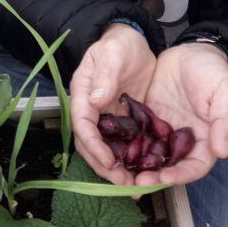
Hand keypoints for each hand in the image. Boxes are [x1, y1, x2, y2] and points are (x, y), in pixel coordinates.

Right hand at [70, 23, 156, 184]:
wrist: (132, 40)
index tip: (109, 161)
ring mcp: (107, 118)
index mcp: (83, 95)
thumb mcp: (112, 54)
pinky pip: (125, 145)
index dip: (94, 146)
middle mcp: (92, 110)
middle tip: (124, 184)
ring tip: (134, 186)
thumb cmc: (118, 44)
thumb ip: (105, 76)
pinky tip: (145, 173)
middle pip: (92, 145)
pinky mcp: (124, 121)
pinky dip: (132, 160)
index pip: (82, 125)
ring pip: (108, 149)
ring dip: (118, 169)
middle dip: (105, 167)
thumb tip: (96, 101)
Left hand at [132, 42, 227, 186]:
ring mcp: (162, 130)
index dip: (180, 176)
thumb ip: (224, 122)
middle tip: (135, 181)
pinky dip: (124, 144)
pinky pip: (134, 134)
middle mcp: (182, 140)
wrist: (191, 51)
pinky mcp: (146, 117)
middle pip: (168, 167)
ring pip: (148, 154)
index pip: (194, 167)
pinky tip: (110, 148)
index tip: (164, 178)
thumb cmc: (214, 72)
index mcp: (205, 139)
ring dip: (135, 165)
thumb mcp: (226, 93)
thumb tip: (222, 152)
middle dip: (152, 177)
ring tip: (120, 171)